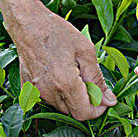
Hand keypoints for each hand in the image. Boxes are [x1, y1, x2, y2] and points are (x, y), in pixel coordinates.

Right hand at [8, 3, 116, 119]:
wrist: (27, 23)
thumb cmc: (57, 33)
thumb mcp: (86, 51)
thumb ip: (98, 79)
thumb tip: (110, 101)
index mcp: (65, 84)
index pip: (84, 114)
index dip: (97, 110)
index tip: (103, 97)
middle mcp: (49, 92)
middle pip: (73, 112)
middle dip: (85, 101)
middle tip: (88, 79)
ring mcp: (36, 91)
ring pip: (60, 106)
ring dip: (71, 96)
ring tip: (72, 71)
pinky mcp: (28, 87)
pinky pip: (48, 98)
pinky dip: (57, 91)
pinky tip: (58, 72)